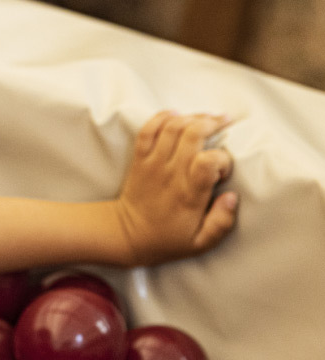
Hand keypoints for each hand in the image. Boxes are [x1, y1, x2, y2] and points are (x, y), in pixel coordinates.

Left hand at [113, 111, 236, 265]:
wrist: (127, 236)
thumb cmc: (167, 240)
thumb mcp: (200, 243)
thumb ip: (221, 223)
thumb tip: (232, 197)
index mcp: (188, 194)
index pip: (208, 161)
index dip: (222, 160)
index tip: (224, 171)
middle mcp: (170, 174)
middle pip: (192, 134)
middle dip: (213, 123)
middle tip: (225, 124)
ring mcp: (152, 164)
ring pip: (173, 126)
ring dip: (193, 116)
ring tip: (208, 118)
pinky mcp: (140, 160)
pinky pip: (148, 130)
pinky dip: (162, 117)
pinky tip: (177, 116)